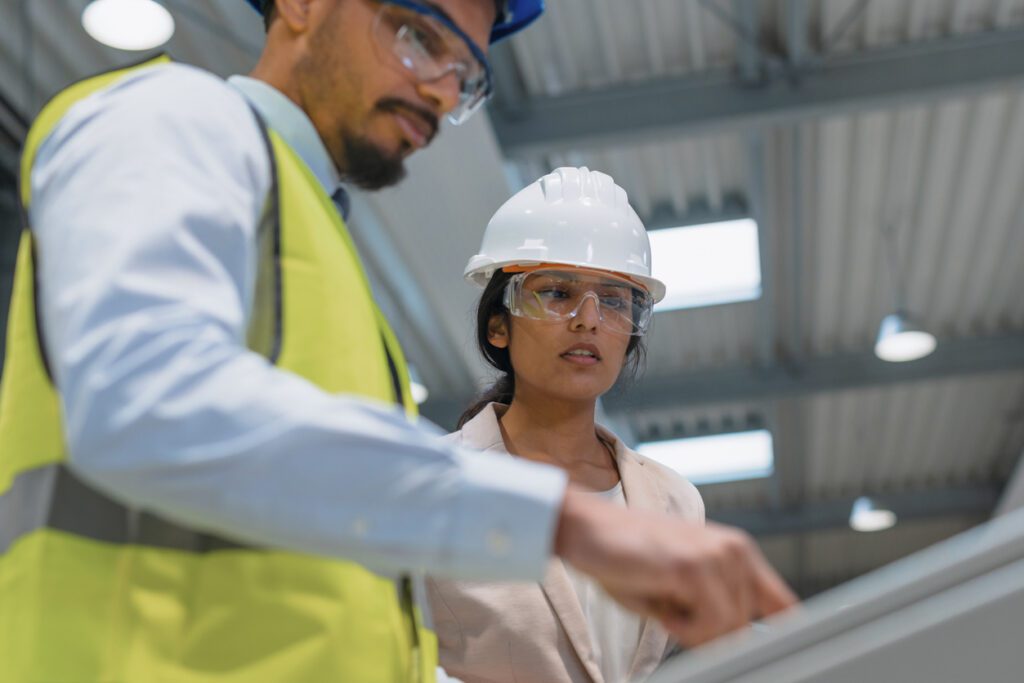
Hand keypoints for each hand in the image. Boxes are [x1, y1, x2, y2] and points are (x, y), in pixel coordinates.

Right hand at [554, 489, 797, 646]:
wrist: (588, 528)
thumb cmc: (629, 559)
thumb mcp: (683, 587)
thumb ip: (718, 610)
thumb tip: (740, 645)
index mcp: (737, 552)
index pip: (783, 606)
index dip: (779, 638)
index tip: (761, 657)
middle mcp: (735, 550)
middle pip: (749, 627)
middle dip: (713, 636)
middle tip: (677, 617)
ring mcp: (717, 556)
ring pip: (730, 629)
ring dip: (693, 631)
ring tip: (665, 602)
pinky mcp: (693, 566)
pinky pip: (708, 625)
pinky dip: (680, 627)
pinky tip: (660, 602)